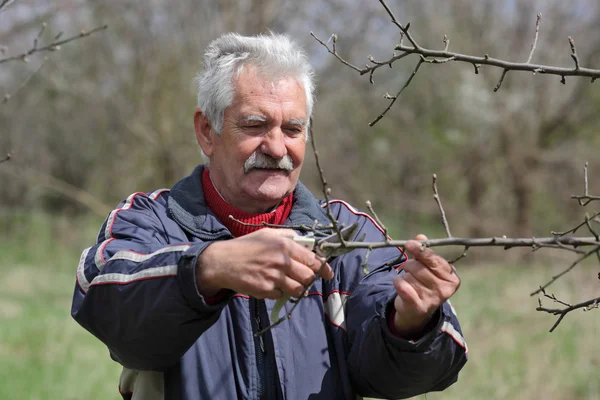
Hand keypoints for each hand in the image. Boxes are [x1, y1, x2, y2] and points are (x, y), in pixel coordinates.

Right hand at [196, 228, 333, 298]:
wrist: (223, 262)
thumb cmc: (246, 246)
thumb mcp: (267, 234)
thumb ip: (288, 236)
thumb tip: (306, 242)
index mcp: (285, 245)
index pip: (312, 259)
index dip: (323, 268)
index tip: (328, 273)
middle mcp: (282, 261)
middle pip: (308, 277)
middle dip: (307, 279)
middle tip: (300, 277)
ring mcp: (274, 277)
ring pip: (298, 289)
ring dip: (296, 288)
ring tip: (286, 282)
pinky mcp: (265, 290)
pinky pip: (281, 295)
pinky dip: (279, 292)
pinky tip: (270, 284)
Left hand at [392, 234, 459, 335]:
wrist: (418, 310)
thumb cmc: (424, 283)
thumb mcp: (427, 267)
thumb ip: (424, 252)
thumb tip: (421, 237)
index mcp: (452, 277)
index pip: (434, 259)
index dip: (420, 250)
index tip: (409, 243)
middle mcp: (445, 289)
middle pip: (418, 267)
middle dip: (410, 265)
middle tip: (410, 270)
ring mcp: (432, 299)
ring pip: (408, 276)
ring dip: (404, 276)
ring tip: (409, 282)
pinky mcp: (418, 307)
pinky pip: (402, 286)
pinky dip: (398, 282)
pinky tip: (401, 286)